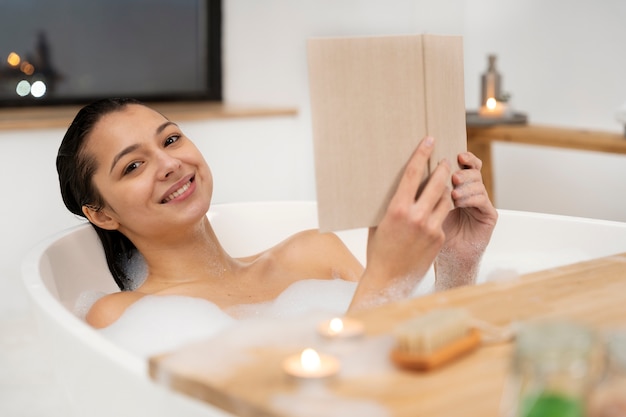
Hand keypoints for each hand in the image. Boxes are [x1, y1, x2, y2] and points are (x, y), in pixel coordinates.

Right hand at [349, 136, 452, 310]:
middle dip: (442, 169)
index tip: (429, 141)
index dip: (421, 154)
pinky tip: (432, 214)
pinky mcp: (439, 239)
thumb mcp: (378, 223)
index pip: (412, 174)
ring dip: (445, 190)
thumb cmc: (378, 250)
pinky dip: (438, 213)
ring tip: (442, 185)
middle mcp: (417, 217)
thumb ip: (389, 204)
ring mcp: (431, 228)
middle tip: (445, 160)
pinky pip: (442, 219)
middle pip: (437, 183)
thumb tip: (394, 186)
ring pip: (446, 199)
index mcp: (398, 209)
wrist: (389, 279)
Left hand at [435, 151, 497, 289]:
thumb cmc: (429, 235)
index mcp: (457, 188)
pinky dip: (470, 198)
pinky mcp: (489, 215)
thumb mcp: (424, 208)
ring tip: (454, 193)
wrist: (444, 259)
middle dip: (464, 171)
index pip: (465, 166)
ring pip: (478, 183)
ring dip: (465, 186)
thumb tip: (412, 168)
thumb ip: (425, 191)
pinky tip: (459, 202)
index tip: (457, 155)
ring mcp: (481, 204)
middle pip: (474, 171)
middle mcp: (471, 193)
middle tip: (453, 177)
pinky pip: (483, 200)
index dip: (465, 158)